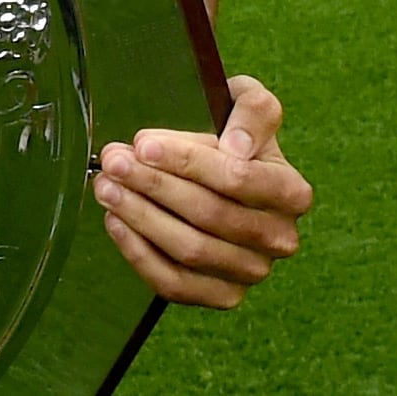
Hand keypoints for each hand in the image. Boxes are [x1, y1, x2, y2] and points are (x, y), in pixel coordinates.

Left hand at [95, 77, 310, 308]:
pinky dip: (139, 253)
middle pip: (209, 215)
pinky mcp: (221, 295)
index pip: (238, 178)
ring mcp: (251, 271)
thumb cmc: (232, 131)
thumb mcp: (247, 102)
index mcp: (291, 191)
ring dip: (140, 216)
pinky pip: (176, 283)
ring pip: (190, 250)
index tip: (143, 143)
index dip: (188, 162)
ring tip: (105, 186)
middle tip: (114, 162)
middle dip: (154, 185)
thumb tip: (236, 149)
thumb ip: (253, 111)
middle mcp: (279, 238)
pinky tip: (115, 220)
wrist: (225, 168)